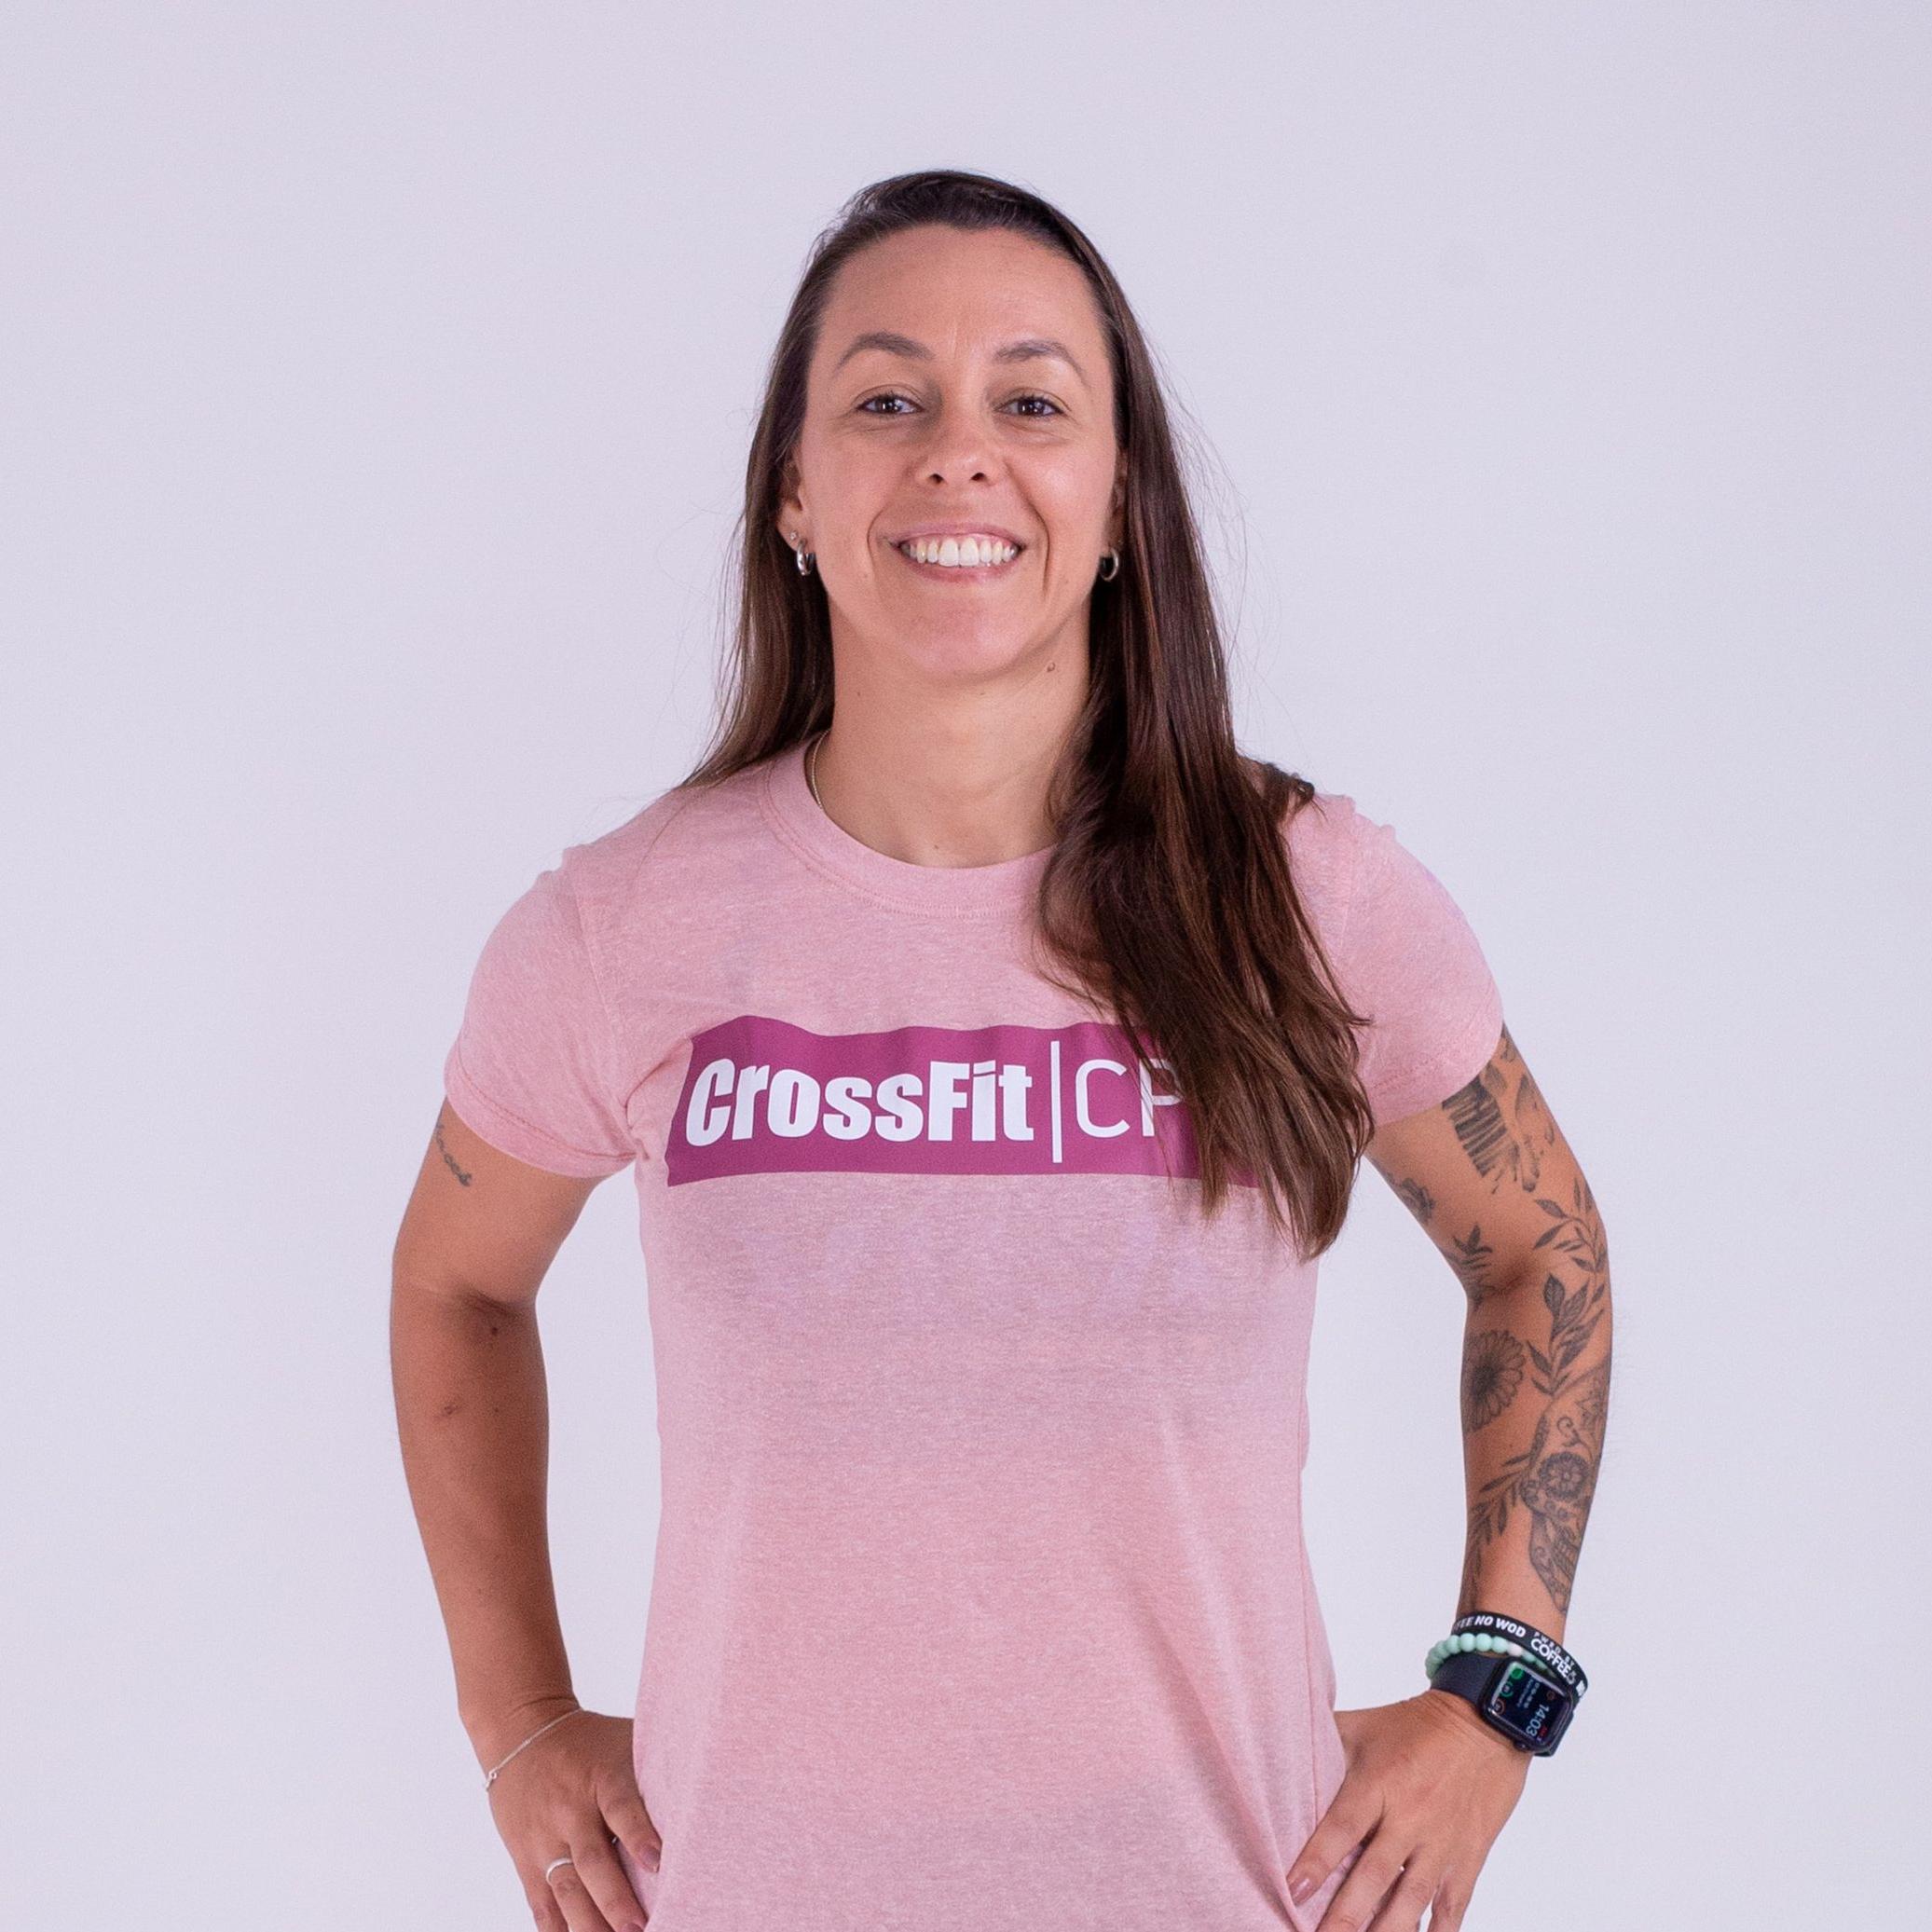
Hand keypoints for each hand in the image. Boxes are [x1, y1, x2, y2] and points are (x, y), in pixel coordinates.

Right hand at [483, 1705, 662, 1930]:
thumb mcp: (624, 1740)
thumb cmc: (592, 1742)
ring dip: (589, 1924)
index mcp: (602, 1777)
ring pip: (566, 1889)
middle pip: (593, 1859)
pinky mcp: (527, 1861)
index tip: (659, 1862)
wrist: (522, 1735)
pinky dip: (557, 1930)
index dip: (639, 1834)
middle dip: (616, 1899)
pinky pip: (542, 1904)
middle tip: (640, 1929)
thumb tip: (715, 1781)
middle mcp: (572, 1810)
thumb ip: (658, 1766)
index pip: (621, 1807)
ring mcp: (546, 1839)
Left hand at [1285, 1688, 1530, 1929]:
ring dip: (1387, 1931)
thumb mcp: (1364, 1726)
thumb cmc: (1415, 1725)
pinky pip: (1452, 1905)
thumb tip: (1277, 1748)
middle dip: (1346, 1914)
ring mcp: (1441, 1842)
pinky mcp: (1469, 1858)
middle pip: (1374, 1874)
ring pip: (1412, 1899)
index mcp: (1379, 1782)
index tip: (1292, 1890)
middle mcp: (1410, 1817)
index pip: (1343, 1827)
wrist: (1485, 1723)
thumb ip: (1324, 1743)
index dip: (1318, 1861)